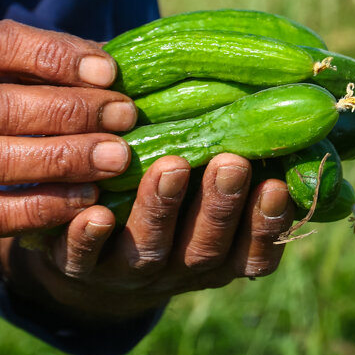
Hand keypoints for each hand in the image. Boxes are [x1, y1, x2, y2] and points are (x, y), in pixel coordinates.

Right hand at [0, 20, 136, 242]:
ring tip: (117, 158)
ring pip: (0, 160)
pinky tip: (84, 200)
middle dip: (73, 111)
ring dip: (65, 159)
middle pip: (4, 107)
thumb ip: (24, 59)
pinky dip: (42, 208)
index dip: (56, 57)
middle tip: (126, 116)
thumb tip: (109, 61)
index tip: (108, 69)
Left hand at [0, 153, 294, 319]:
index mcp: (220, 251)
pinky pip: (84, 257)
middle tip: (230, 163)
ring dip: (162, 207)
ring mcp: (129, 269)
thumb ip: (225, 144)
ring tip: (171, 166)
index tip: (276, 184)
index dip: (268, 222)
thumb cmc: (163, 190)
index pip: (254, 251)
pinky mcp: (78, 264)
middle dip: (220, 205)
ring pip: (151, 247)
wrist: (89, 249)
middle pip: (206, 247)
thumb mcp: (201, 176)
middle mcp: (179, 267)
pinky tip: (96, 214)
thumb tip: (260, 84)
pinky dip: (90, 239)